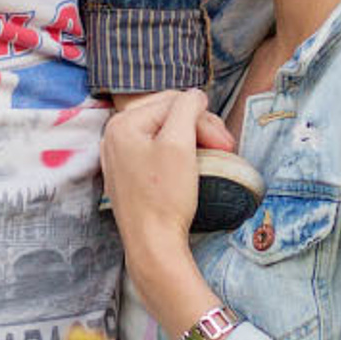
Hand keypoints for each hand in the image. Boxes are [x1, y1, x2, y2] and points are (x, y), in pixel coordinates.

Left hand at [100, 91, 237, 334]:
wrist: (153, 245)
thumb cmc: (165, 196)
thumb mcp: (180, 143)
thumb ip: (187, 108)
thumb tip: (195, 94)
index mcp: (122, 123)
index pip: (173, 101)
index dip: (204, 118)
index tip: (225, 143)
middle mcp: (114, 136)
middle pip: (167, 115)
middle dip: (200, 128)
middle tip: (225, 148)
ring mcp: (119, 157)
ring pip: (164, 133)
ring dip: (193, 140)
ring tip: (215, 156)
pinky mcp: (128, 175)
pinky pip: (156, 152)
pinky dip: (179, 154)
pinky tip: (195, 166)